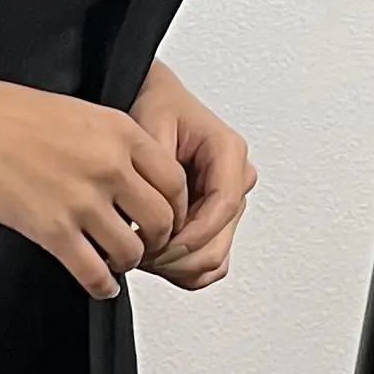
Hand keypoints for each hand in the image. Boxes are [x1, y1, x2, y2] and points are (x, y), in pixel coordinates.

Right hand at [0, 80, 188, 301]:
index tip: (170, 217)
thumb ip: (117, 141)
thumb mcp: (83, 111)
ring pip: (132, 251)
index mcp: (121, 134)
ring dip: (129, 263)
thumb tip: (140, 172)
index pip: (175, 181)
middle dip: (160, 240)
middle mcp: (109, 167)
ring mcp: (82, 201)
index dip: (178, 207)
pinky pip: (93, 271)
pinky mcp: (52, 230)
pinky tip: (101, 285)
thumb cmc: (13, 114)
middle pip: (163, 220)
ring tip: (119, 262)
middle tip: (149, 244)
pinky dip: (102, 286)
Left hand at [131, 63, 256, 291]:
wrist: (154, 103)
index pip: (222, 208)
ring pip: (215, 259)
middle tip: (138, 253)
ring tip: (142, 254)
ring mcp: (228, 204)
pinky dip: (184, 270)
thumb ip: (158, 170)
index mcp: (229, 153)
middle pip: (217, 242)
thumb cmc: (155, 108)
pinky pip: (210, 263)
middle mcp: (235, 180)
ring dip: (177, 267)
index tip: (154, 245)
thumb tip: (157, 212)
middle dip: (176, 257)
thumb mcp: (148, 126)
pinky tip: (157, 258)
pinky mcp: (217, 221)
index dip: (188, 236)